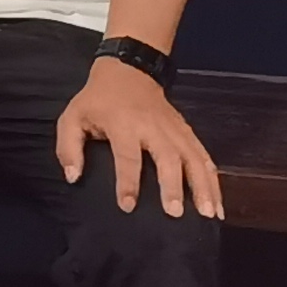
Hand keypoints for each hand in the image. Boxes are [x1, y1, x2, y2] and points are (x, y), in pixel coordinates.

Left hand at [60, 58, 223, 219]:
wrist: (128, 72)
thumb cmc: (97, 101)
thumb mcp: (72, 117)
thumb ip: (68, 148)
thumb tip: (73, 177)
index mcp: (123, 124)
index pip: (127, 156)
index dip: (127, 182)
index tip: (128, 206)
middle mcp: (154, 127)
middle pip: (168, 158)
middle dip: (173, 186)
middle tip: (175, 213)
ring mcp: (175, 129)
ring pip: (194, 159)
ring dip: (203, 187)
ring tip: (209, 214)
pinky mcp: (188, 132)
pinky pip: (204, 156)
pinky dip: (213, 180)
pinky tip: (218, 203)